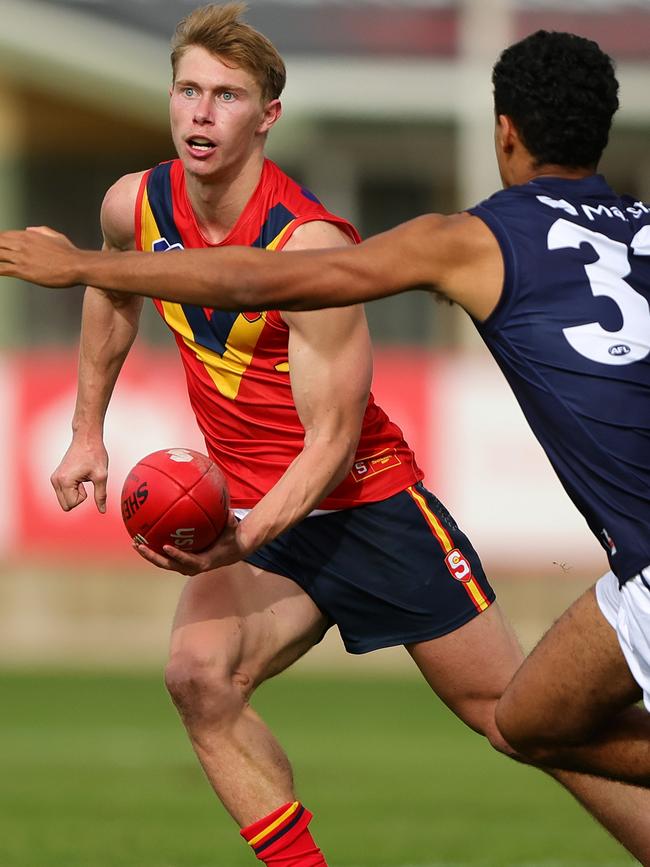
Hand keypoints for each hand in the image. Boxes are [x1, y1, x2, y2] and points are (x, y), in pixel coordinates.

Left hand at [0, 226, 81, 286]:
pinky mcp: (24, 271)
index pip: (4, 235)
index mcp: (28, 236)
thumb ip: (40, 231)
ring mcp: (22, 258)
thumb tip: (29, 229)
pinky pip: (2, 269)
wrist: (76, 265)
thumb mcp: (55, 236)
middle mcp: (22, 245)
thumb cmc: (69, 253)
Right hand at [51, 439, 108, 512]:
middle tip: (84, 481)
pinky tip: (78, 475)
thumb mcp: (101, 476)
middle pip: (66, 505)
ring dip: (75, 493)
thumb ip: (101, 495)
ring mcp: (54, 478)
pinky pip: (64, 492)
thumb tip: (103, 510)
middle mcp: (55, 480)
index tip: (86, 481)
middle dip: (78, 497)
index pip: (72, 504)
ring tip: (82, 477)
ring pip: (64, 500)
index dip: (83, 496)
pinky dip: (73, 488)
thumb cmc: (94, 454)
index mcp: (64, 481)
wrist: (86, 438)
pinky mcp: (56, 476)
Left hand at [134, 512, 249, 574]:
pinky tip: (142, 538)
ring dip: (148, 554)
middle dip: (152, 557)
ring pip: (162, 562)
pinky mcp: (179, 561)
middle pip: (168, 564)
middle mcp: (190, 567)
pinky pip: (163, 557)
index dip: (176, 555)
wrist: (228, 553)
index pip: (187, 561)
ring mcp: (182, 565)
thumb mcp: (232, 533)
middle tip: (140, 546)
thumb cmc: (229, 540)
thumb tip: (230, 512)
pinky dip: (153, 549)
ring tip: (135, 543)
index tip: (165, 546)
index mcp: (203, 562)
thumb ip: (231, 524)